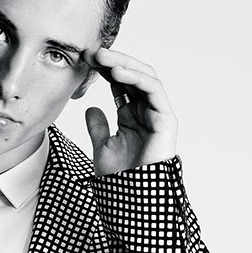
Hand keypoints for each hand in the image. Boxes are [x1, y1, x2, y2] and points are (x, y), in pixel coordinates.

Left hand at [84, 47, 177, 175]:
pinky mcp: (166, 119)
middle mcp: (146, 112)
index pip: (120, 84)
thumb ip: (98, 127)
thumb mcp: (102, 147)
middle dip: (113, 62)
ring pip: (144, 78)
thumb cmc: (120, 179)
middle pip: (133, 76)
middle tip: (92, 52)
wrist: (132, 200)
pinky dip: (136, 78)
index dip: (105, 69)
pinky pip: (153, 90)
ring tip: (101, 57)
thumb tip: (91, 108)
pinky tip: (117, 72)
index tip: (85, 59)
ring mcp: (157, 114)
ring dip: (123, 64)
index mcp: (132, 115)